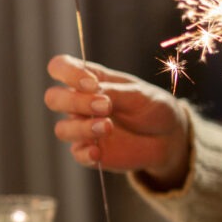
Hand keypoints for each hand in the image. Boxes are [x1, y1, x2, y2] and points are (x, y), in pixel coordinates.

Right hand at [43, 55, 190, 188]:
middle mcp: (80, 103)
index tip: (93, 84)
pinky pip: (76, 154)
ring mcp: (82, 128)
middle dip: (75, 102)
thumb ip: (114, 92)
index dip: (68, 73)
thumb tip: (93, 92)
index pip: (60, 68)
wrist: (169, 137)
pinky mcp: (89, 151)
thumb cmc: (152, 107)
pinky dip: (86, 153)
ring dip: (82, 128)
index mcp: (89, 80)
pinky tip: (99, 151)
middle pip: (53, 98)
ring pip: (62, 128)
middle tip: (105, 106)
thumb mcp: (139, 94)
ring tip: (108, 127)